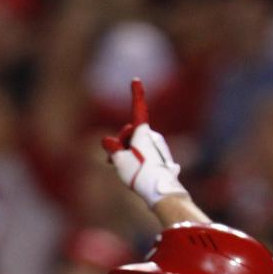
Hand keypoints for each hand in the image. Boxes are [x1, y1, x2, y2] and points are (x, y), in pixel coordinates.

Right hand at [101, 78, 182, 207]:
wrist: (161, 193)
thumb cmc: (139, 174)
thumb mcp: (119, 160)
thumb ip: (112, 147)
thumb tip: (108, 141)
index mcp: (143, 131)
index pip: (138, 109)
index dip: (136, 94)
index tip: (136, 80)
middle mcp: (153, 136)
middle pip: (132, 134)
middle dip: (121, 144)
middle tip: (112, 162)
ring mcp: (160, 147)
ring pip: (139, 146)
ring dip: (130, 154)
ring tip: (126, 171)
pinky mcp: (164, 159)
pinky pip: (147, 156)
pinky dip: (140, 161)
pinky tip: (138, 175)